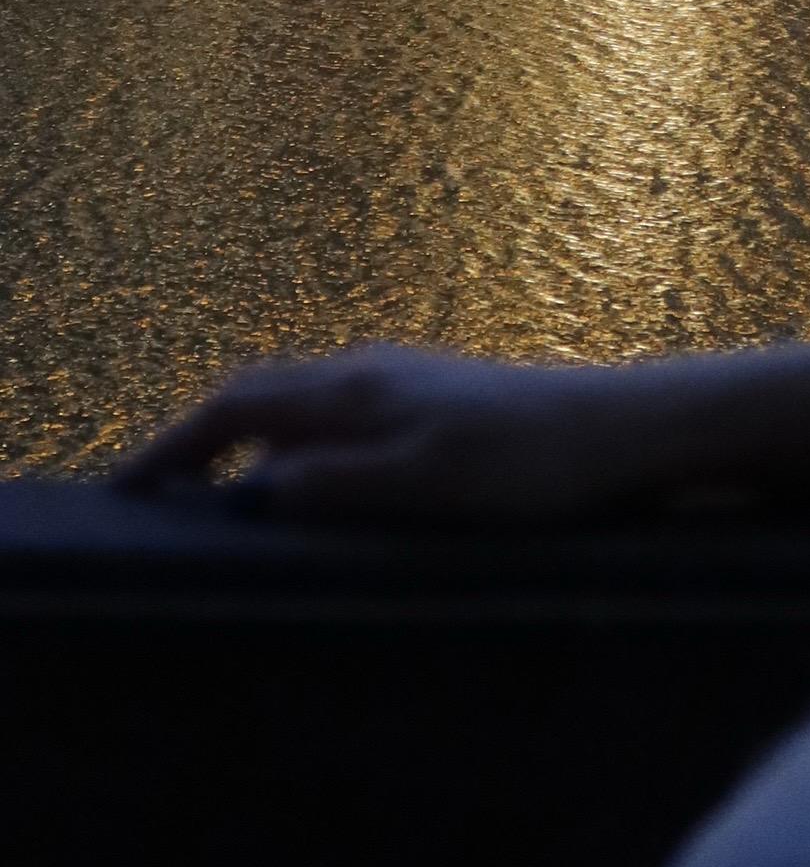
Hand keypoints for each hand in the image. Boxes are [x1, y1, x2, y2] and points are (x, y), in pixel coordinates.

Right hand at [113, 344, 664, 524]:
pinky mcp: (438, 400)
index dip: (175, 447)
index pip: (236, 406)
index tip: (125, 489)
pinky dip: (298, 444)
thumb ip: (341, 485)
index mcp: (358, 391)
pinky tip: (317, 482)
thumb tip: (257, 490)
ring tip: (217, 494)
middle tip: (154, 491)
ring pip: (301, 402)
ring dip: (249, 440)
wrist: (627, 430)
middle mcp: (372, 372)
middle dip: (199, 438)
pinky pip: (339, 415)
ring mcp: (406, 381)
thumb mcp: (429, 487)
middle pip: (259, 394)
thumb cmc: (533, 466)